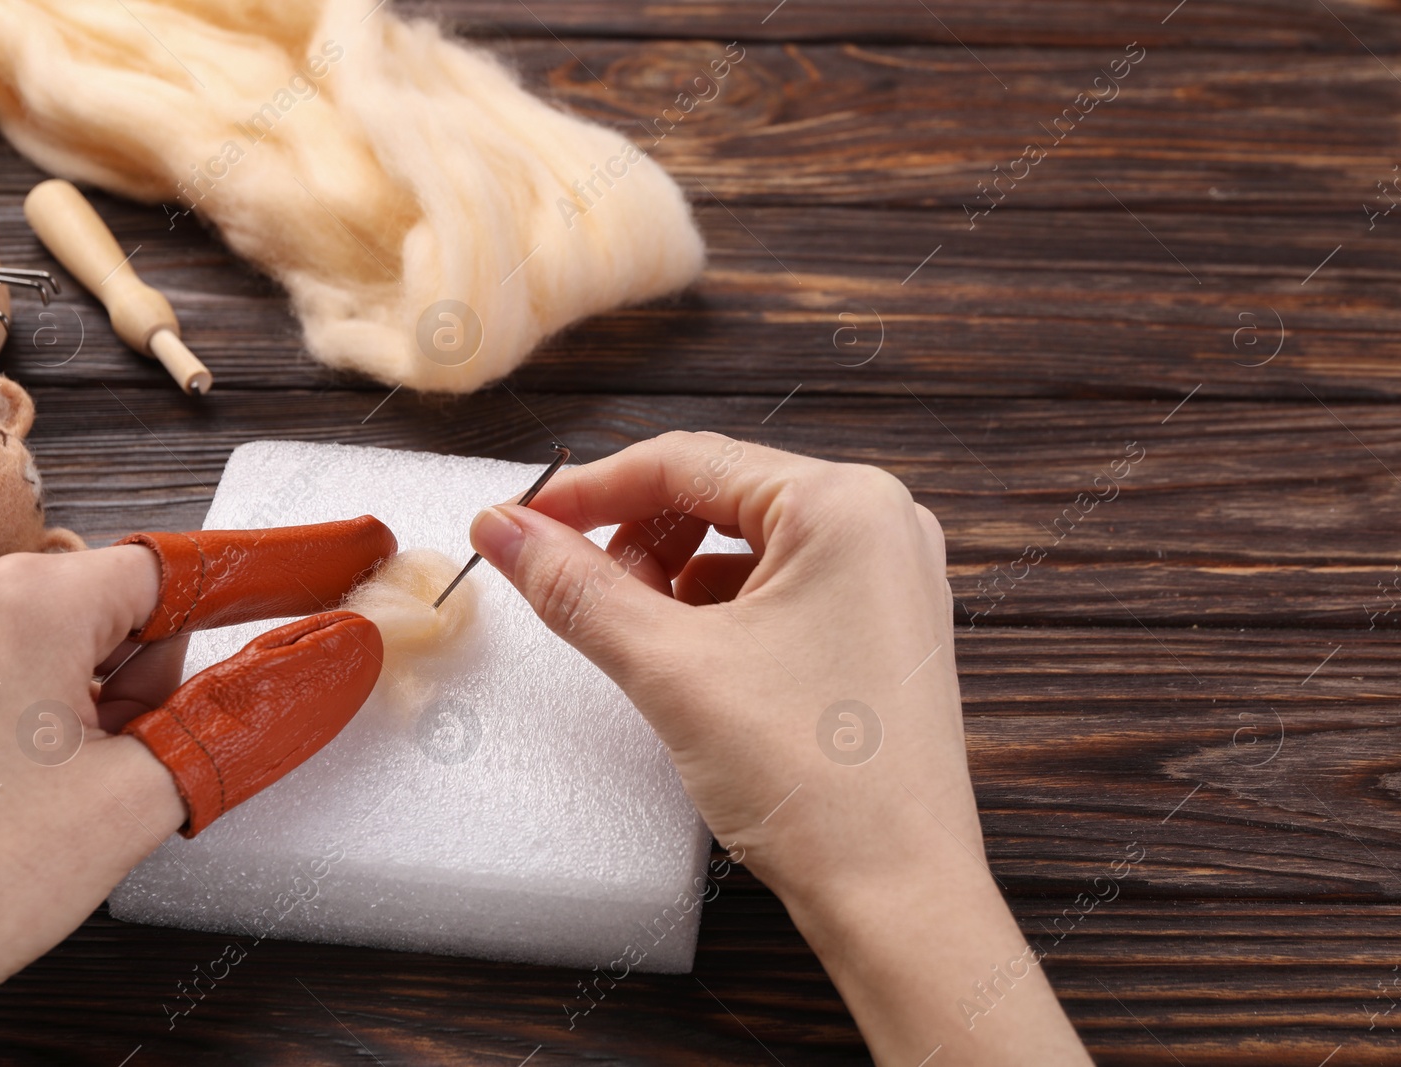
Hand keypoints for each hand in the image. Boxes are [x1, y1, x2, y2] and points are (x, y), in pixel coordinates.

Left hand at [0, 520, 389, 1064]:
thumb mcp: (138, 797)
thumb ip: (243, 718)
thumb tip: (323, 666)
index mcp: (32, 602)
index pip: (182, 569)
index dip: (258, 584)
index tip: (323, 575)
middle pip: (124, 612)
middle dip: (152, 685)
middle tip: (132, 766)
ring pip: (70, 647)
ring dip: (100, 710)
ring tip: (69, 793)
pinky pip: (16, 673)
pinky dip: (50, 720)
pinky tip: (31, 791)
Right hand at [469, 431, 1090, 1065]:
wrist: (897, 899)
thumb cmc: (814, 782)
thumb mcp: (669, 667)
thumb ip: (576, 587)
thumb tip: (504, 529)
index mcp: (846, 503)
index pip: (687, 461)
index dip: (589, 490)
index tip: (519, 521)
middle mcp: (882, 523)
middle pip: (718, 496)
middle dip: (638, 540)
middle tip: (579, 591)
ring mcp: (890, 578)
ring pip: (746, 545)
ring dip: (675, 578)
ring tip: (639, 638)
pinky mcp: (881, 630)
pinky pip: (781, 589)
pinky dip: (720, 612)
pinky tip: (688, 659)